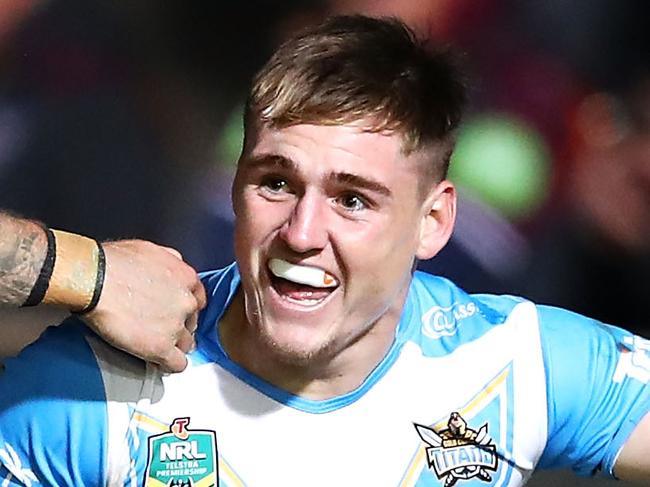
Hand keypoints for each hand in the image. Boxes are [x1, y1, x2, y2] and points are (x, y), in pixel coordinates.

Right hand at [79, 240, 206, 371]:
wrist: (93, 280)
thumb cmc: (114, 261)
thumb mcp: (151, 250)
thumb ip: (170, 260)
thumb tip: (172, 267)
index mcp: (186, 278)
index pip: (197, 299)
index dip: (184, 308)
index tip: (175, 313)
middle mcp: (186, 302)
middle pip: (191, 322)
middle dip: (179, 326)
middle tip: (161, 328)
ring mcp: (175, 326)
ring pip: (186, 344)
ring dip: (174, 346)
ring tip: (156, 346)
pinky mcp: (160, 347)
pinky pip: (177, 364)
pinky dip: (169, 365)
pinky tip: (159, 363)